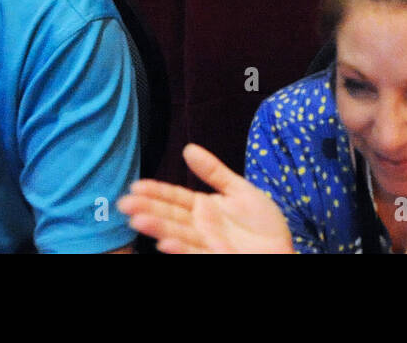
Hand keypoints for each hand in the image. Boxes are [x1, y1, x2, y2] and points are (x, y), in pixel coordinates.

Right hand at [118, 144, 294, 253]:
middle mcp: (200, 226)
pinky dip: (179, 249)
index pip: (174, 197)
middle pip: (170, 216)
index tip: (135, 186)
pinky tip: (164, 243)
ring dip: (158, 229)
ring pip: (177, 234)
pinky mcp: (215, 257)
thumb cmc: (262, 223)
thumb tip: (187, 148)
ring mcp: (206, 244)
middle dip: (147, 210)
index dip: (155, 192)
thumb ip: (213, 171)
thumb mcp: (239, 189)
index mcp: (203, 207)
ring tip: (138, 221)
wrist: (282, 250)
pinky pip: (195, 253)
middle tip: (124, 204)